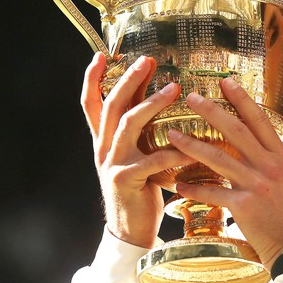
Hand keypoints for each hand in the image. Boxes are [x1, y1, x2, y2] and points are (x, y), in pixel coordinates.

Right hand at [81, 52, 194, 247]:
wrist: (129, 227)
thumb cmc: (140, 184)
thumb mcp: (136, 151)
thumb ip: (142, 125)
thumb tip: (159, 90)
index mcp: (104, 139)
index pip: (91, 103)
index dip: (92, 78)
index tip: (102, 55)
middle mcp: (104, 147)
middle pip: (112, 105)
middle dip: (129, 80)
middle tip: (147, 61)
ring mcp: (113, 162)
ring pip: (128, 124)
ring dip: (151, 104)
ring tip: (174, 89)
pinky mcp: (126, 180)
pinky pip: (153, 161)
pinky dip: (174, 152)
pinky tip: (191, 147)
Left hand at [171, 77, 282, 269]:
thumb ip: (270, 158)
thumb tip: (254, 142)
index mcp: (280, 156)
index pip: (259, 121)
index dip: (242, 100)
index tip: (226, 82)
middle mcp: (269, 166)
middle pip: (236, 131)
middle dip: (212, 111)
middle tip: (192, 97)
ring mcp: (256, 185)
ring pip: (219, 158)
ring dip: (192, 145)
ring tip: (172, 134)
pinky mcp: (243, 206)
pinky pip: (212, 192)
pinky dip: (194, 188)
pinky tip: (178, 184)